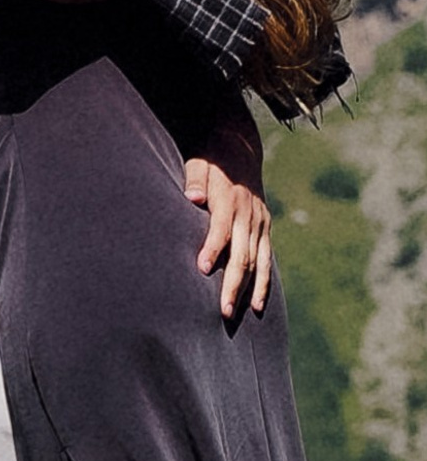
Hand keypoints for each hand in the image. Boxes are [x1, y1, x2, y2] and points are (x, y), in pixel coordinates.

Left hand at [183, 156, 271, 320]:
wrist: (240, 146)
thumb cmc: (210, 157)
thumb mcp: (199, 160)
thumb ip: (196, 179)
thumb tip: (192, 198)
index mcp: (229, 198)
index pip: (221, 228)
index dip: (213, 248)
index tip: (203, 268)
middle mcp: (248, 214)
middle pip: (242, 253)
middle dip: (233, 283)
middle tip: (223, 310)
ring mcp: (260, 222)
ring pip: (257, 262)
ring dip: (249, 290)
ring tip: (236, 314)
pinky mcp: (266, 228)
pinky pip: (267, 259)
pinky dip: (264, 283)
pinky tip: (258, 306)